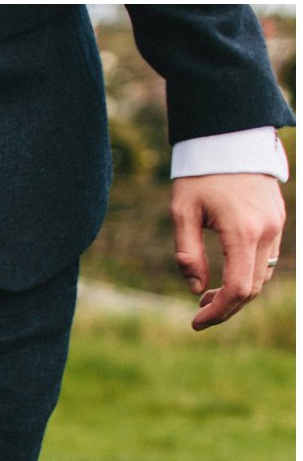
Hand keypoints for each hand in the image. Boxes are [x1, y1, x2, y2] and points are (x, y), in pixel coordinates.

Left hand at [171, 172, 286, 330]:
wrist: (230, 138)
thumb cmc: (200, 174)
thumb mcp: (182, 213)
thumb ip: (188, 254)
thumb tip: (196, 289)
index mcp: (243, 231)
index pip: (238, 289)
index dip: (218, 313)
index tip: (195, 322)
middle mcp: (267, 230)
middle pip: (253, 288)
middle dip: (227, 307)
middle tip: (199, 313)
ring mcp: (276, 224)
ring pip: (263, 275)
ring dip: (238, 293)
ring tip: (207, 295)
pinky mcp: (277, 218)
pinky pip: (267, 258)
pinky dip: (248, 274)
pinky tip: (225, 276)